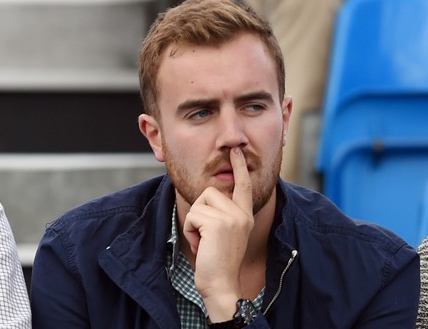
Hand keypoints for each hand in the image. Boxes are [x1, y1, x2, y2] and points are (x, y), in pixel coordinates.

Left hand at [181, 147, 253, 321]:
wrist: (221, 283)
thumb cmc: (217, 262)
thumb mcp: (223, 234)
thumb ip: (221, 216)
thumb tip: (208, 197)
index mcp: (245, 216)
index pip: (243, 186)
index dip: (239, 167)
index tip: (236, 151)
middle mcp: (242, 214)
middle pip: (209, 192)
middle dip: (199, 213)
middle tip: (206, 237)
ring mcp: (232, 218)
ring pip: (198, 204)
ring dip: (193, 224)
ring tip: (204, 242)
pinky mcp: (218, 223)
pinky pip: (192, 216)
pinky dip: (190, 231)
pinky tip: (202, 246)